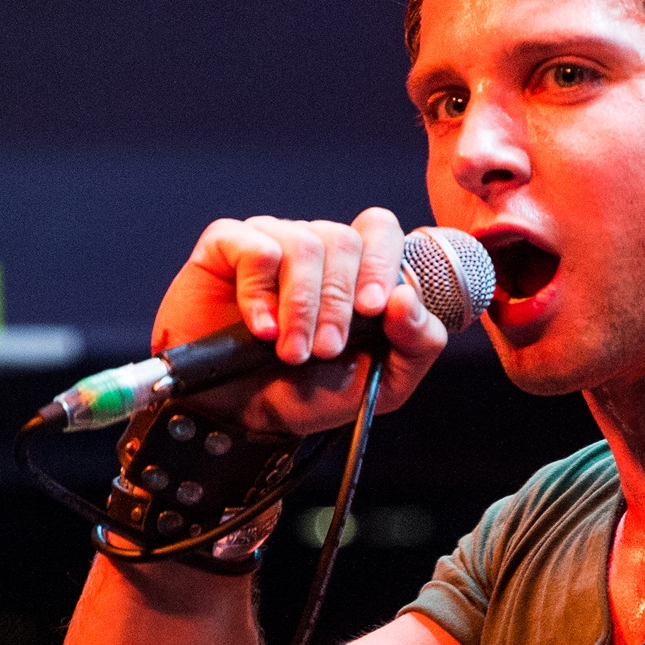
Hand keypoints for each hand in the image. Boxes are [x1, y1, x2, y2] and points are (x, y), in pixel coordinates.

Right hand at [151, 208, 448, 434]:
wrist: (248, 415)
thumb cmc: (315, 391)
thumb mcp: (383, 380)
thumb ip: (417, 342)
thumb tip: (407, 297)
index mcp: (358, 267)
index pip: (380, 229)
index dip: (382, 262)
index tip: (373, 308)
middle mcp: (317, 246)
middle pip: (344, 239)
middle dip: (338, 302)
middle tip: (327, 350)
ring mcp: (271, 240)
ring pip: (303, 245)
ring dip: (301, 307)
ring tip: (291, 351)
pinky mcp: (227, 246)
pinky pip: (254, 249)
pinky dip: (260, 294)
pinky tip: (261, 328)